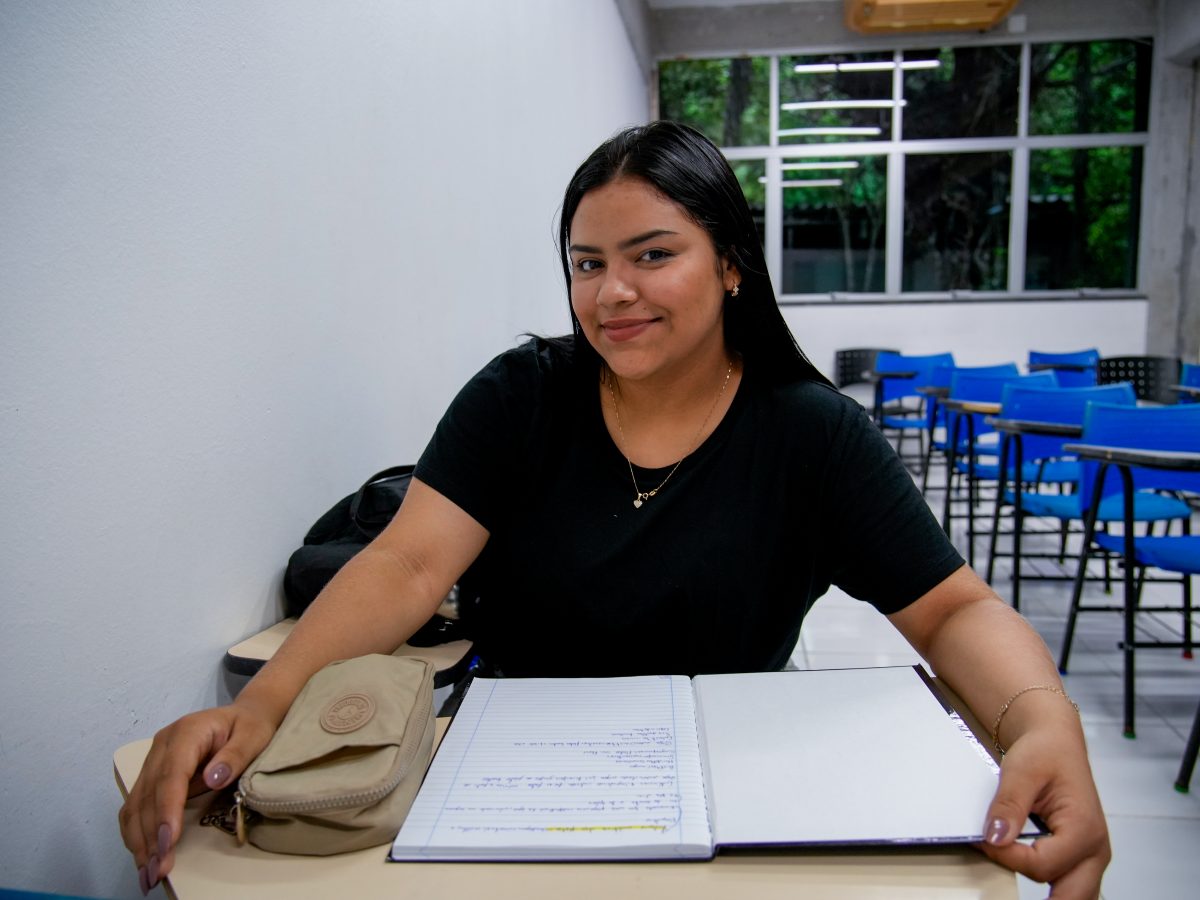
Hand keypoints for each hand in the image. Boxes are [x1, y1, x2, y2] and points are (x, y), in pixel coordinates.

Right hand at [118, 704, 275, 894]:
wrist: (244, 715)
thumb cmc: (251, 726)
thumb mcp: (254, 736)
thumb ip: (235, 756)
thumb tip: (212, 778)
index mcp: (186, 732)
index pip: (171, 775)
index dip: (167, 810)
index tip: (167, 841)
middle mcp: (161, 746)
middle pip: (148, 795)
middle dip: (151, 835)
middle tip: (157, 870)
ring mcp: (153, 760)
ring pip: (136, 804)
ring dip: (139, 840)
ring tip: (148, 873)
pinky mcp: (152, 774)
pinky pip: (136, 806)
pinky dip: (137, 833)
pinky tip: (143, 856)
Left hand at [977, 727, 1110, 897]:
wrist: (1056, 742)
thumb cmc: (1045, 752)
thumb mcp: (1021, 770)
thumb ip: (1009, 805)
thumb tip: (996, 838)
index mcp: (1084, 829)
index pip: (1042, 865)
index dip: (1007, 857)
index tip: (984, 839)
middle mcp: (1095, 850)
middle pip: (1067, 896)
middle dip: (1033, 892)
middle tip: (1002, 867)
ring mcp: (1090, 858)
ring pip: (1073, 897)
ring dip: (1045, 893)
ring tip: (1012, 866)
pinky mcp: (1080, 859)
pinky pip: (1070, 887)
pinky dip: (1051, 887)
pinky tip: (1024, 868)